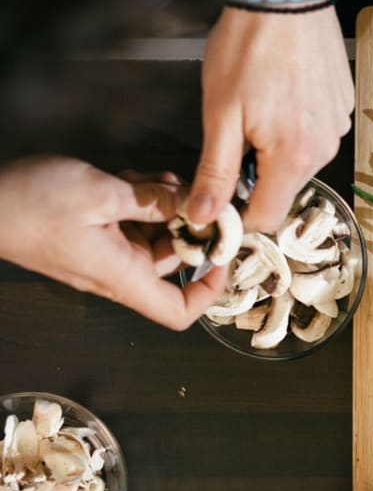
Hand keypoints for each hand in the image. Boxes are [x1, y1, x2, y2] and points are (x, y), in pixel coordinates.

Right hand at [0, 157, 226, 328]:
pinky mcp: (91, 234)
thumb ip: (153, 201)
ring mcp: (103, 253)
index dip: (209, 291)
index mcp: (122, 275)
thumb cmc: (30, 203)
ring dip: (164, 206)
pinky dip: (140, 202)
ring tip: (157, 179)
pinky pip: (130, 223)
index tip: (222, 254)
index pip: (178, 312)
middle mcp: (116, 271)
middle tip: (192, 192)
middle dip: (188, 226)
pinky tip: (134, 178)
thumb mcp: (101, 194)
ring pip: (154, 235)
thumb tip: (193, 206)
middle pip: (173, 261)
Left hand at [190, 6, 352, 232]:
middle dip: (255, 177)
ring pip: (300, 161)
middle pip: (284, 189)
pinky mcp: (343, 105)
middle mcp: (325, 148)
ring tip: (257, 106)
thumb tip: (202, 218)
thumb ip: (215, 172)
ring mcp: (338, 126)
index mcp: (293, 158)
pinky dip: (295, 126)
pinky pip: (316, 134)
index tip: (215, 197)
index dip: (237, 216)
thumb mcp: (220, 114)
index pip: (267, 218)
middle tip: (231, 135)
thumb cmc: (247, 48)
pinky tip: (280, 92)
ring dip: (275, 150)